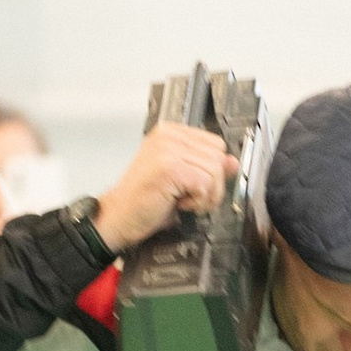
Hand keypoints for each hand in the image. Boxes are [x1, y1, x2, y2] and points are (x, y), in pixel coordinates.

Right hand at [92, 123, 233, 253]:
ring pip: (215, 171)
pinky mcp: (169, 168)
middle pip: (219, 157)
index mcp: (170, 133)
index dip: (211, 170)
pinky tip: (177, 203)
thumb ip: (207, 168)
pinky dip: (197, 201)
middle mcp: (168, 136)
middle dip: (211, 184)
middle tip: (188, 196)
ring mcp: (167, 150)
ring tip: (181, 200)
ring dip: (204, 195)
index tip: (193, 183)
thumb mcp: (181, 179)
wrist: (118, 217)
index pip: (216, 144)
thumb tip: (233, 162)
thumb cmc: (144, 200)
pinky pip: (205, 184)